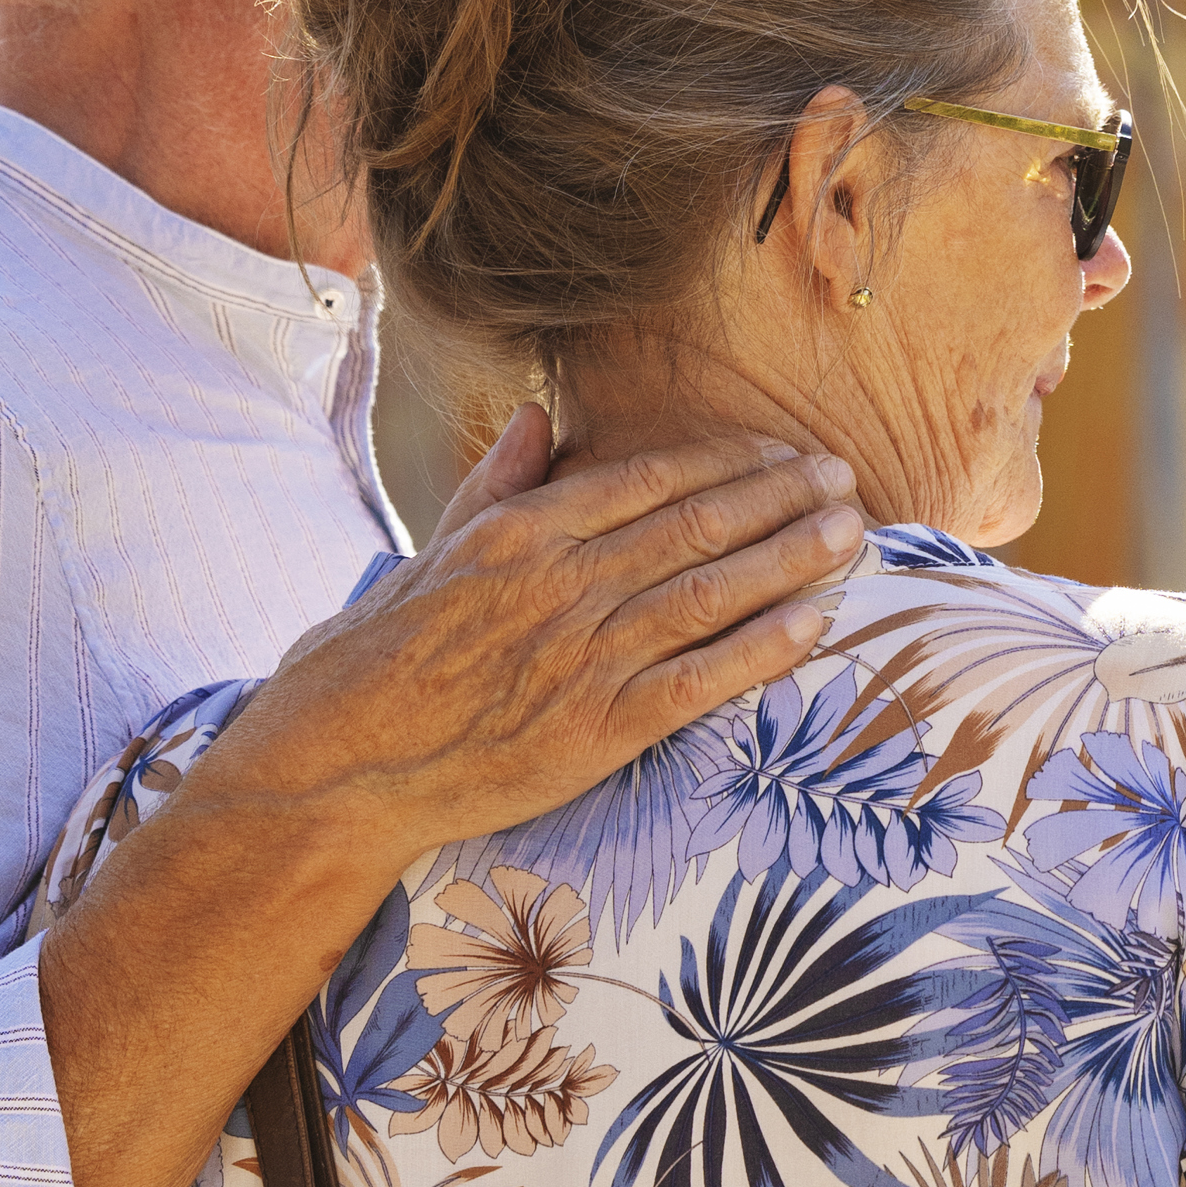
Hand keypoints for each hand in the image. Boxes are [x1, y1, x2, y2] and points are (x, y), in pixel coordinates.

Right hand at [204, 407, 860, 862]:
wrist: (335, 766)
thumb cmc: (368, 661)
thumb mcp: (425, 553)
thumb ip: (492, 485)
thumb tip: (537, 420)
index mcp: (521, 530)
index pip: (650, 477)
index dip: (729, 461)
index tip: (779, 450)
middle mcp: (562, 582)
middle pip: (699, 525)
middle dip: (782, 498)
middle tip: (843, 479)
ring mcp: (583, 656)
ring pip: (712, 591)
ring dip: (792, 558)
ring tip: (850, 535)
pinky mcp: (597, 730)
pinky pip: (701, 679)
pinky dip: (765, 647)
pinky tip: (816, 623)